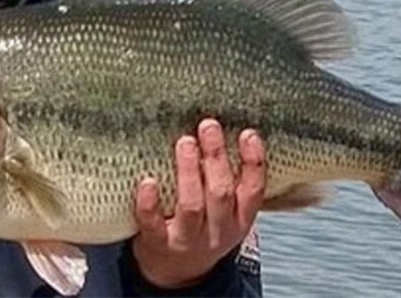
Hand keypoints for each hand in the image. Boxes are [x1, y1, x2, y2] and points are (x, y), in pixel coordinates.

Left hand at [132, 121, 265, 288]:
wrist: (176, 274)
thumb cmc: (201, 229)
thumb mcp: (224, 213)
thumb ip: (227, 181)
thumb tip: (224, 130)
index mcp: (238, 220)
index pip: (253, 191)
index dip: (253, 163)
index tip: (248, 133)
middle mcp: (217, 231)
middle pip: (220, 194)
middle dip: (216, 158)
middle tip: (208, 126)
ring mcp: (186, 239)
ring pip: (191, 206)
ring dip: (188, 172)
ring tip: (184, 142)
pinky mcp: (158, 243)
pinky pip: (153, 223)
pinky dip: (150, 202)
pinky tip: (147, 182)